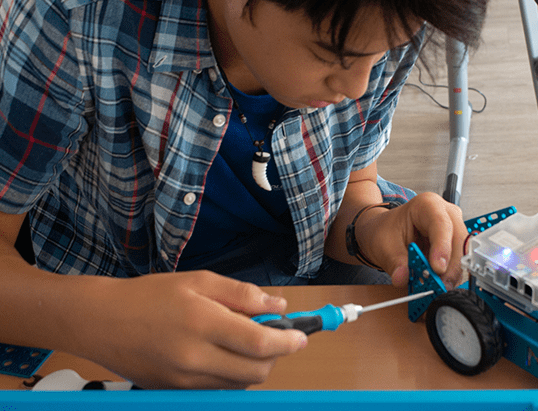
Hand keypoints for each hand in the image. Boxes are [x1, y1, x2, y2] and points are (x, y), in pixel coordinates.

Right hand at [73, 270, 306, 388]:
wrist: (100, 321)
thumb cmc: (149, 296)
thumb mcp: (198, 281)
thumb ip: (242, 294)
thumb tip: (278, 306)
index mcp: (202, 323)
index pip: (259, 343)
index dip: (288, 342)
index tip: (301, 337)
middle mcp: (195, 358)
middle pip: (256, 371)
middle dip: (275, 356)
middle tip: (275, 337)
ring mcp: (184, 380)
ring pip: (240, 383)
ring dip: (254, 367)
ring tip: (243, 341)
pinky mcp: (175, 392)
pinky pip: (218, 390)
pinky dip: (232, 376)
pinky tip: (223, 355)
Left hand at [356, 192, 465, 289]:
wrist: (384, 232)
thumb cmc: (385, 231)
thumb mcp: (384, 245)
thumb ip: (394, 262)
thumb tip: (402, 277)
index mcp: (427, 204)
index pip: (441, 224)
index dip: (442, 247)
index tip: (437, 268)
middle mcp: (445, 214)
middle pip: (458, 240)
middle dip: (451, 266)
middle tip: (439, 286)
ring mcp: (453, 229)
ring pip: (462, 253)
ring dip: (451, 273)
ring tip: (435, 287)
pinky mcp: (454, 245)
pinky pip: (458, 262)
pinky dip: (449, 276)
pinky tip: (437, 284)